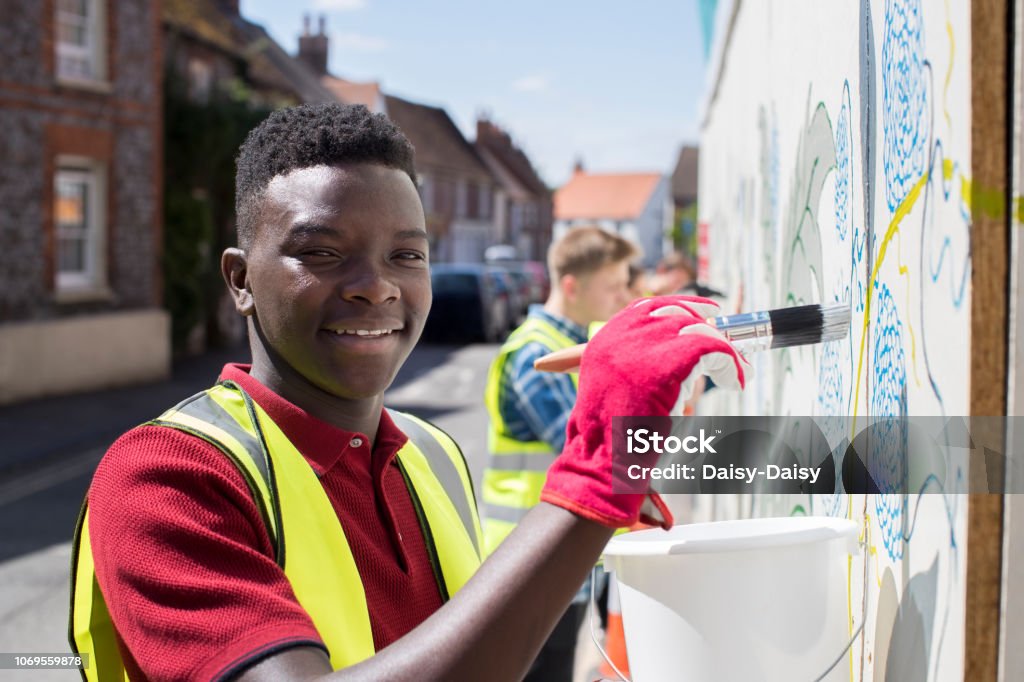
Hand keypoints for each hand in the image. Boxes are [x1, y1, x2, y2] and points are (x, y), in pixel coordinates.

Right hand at [540, 295, 750, 528]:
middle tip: (728, 343)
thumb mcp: (612, 390)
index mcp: (605, 339)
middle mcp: (622, 335)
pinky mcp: (669, 361)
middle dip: (706, 324)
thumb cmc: (610, 436)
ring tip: (736, 372)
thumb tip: (676, 355)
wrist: (602, 458)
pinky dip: (731, 364)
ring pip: (698, 330)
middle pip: (676, 312)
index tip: (705, 314)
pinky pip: (714, 349)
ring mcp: (644, 346)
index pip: (647, 307)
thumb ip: (633, 366)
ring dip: (723, 349)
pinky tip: (735, 382)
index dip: (681, 307)